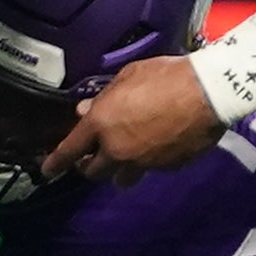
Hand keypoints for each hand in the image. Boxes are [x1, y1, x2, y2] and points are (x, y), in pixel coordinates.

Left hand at [40, 54, 219, 185]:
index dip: (55, 163)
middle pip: (94, 172)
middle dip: (90, 167)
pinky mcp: (167, 168)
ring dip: (120, 171)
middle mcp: (118, 150)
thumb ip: (104, 98)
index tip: (47, 171)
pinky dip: (149, 162)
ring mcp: (144, 163)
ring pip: (123, 179)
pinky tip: (159, 145)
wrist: (208, 93)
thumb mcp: (127, 78)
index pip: (70, 150)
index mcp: (101, 125)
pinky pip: (151, 170)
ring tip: (126, 157)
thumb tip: (86, 111)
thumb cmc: (164, 77)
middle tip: (93, 158)